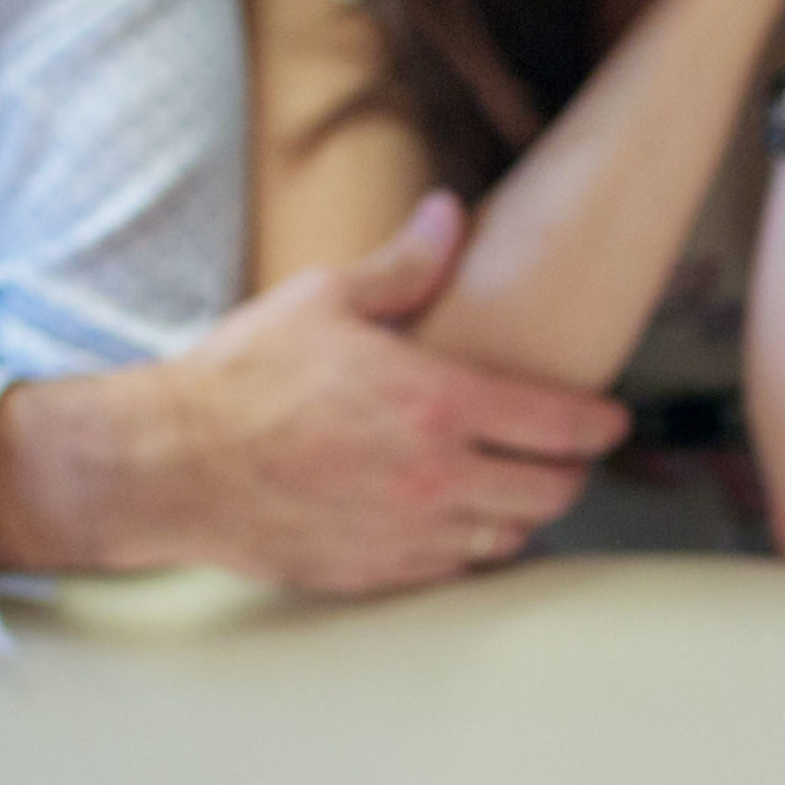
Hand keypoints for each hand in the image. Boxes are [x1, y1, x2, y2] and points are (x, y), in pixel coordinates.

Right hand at [0, 195, 628, 590]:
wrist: (171, 467)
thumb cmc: (241, 377)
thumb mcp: (323, 299)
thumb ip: (402, 265)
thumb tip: (449, 211)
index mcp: (436, 404)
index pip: (560, 425)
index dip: (601, 425)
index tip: (613, 420)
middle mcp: (436, 478)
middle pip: (552, 491)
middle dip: (575, 473)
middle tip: (574, 456)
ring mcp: (408, 535)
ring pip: (509, 536)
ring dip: (526, 512)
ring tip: (522, 488)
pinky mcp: (377, 573)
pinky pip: (457, 567)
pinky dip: (475, 546)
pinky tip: (465, 522)